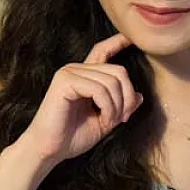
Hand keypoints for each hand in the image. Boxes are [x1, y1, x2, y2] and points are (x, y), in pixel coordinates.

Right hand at [13, 34, 142, 168]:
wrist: (49, 150)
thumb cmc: (72, 138)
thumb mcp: (105, 120)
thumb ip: (121, 107)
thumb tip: (140, 95)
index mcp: (84, 76)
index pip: (102, 51)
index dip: (118, 42)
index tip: (131, 38)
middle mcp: (76, 69)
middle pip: (118, 70)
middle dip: (127, 97)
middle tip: (122, 118)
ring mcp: (69, 73)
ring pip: (111, 81)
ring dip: (117, 106)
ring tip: (109, 122)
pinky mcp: (65, 82)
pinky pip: (99, 89)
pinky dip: (107, 107)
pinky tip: (102, 119)